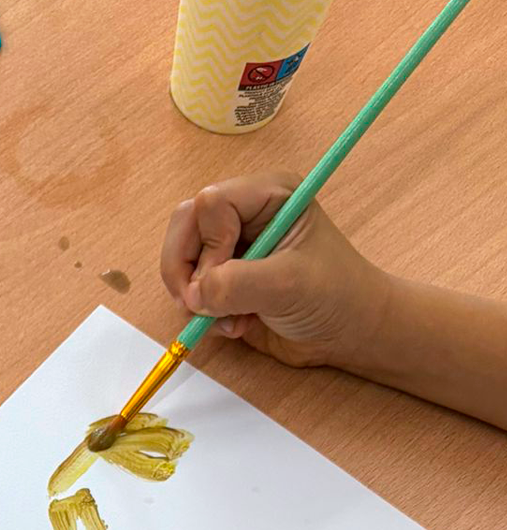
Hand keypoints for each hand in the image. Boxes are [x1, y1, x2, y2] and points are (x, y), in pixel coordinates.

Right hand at [161, 172, 389, 369]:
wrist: (348, 333)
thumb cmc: (335, 295)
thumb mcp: (288, 284)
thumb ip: (237, 283)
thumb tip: (194, 294)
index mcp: (267, 195)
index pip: (208, 203)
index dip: (208, 243)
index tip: (225, 278)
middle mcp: (245, 215)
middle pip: (184, 226)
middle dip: (186, 270)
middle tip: (199, 304)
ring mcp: (232, 248)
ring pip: (182, 261)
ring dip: (196, 298)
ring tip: (229, 319)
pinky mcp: (226, 280)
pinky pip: (191, 292)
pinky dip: (205, 315)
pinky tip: (236, 325)